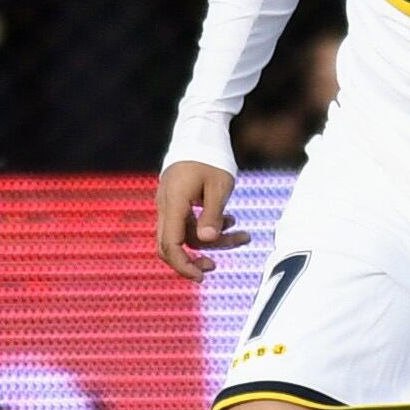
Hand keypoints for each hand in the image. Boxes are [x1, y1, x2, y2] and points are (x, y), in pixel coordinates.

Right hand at [156, 160, 246, 278]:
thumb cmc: (212, 157)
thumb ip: (212, 214)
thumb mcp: (219, 186)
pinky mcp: (178, 200)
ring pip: (186, 233)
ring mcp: (170, 203)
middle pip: (169, 245)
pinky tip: (232, 221)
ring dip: (213, 239)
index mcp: (174, 203)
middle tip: (214, 267)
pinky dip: (209, 226)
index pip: (170, 244)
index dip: (183, 265)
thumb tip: (206, 242)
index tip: (201, 277)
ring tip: (243, 236)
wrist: (201, 132)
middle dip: (192, 259)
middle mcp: (166, 205)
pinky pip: (189, 222)